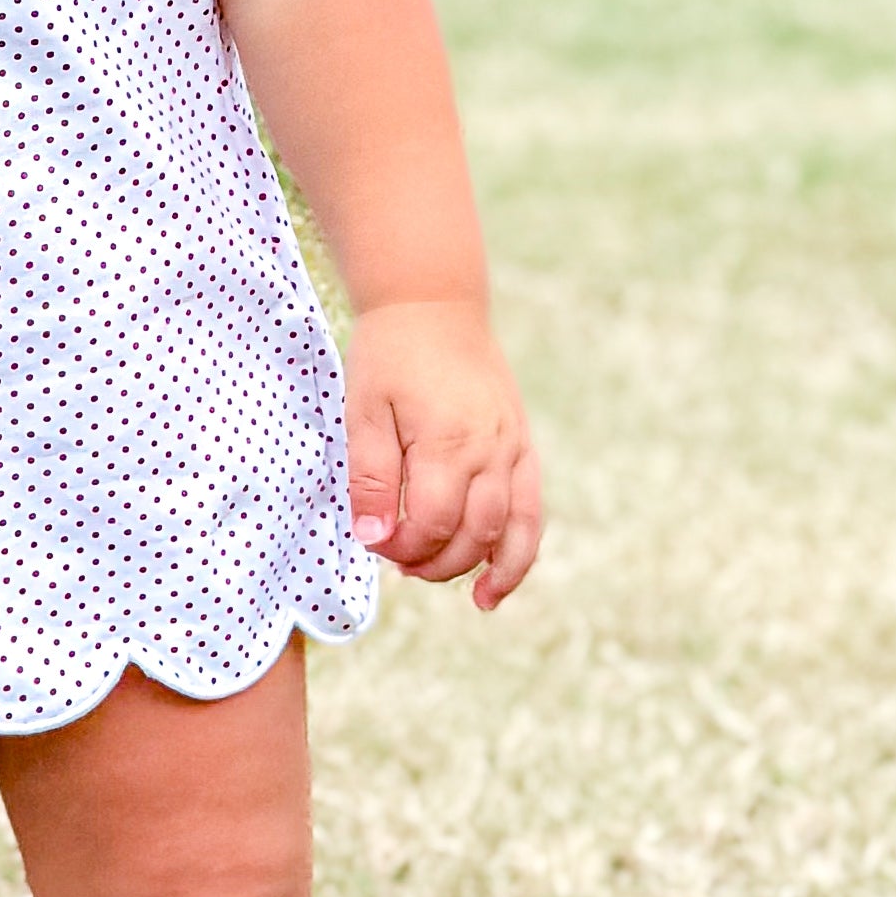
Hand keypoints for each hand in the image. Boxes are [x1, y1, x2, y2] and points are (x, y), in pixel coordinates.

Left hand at [345, 298, 541, 609]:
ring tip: (454, 591)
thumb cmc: (391, 355)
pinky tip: (494, 585)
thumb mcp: (363, 410)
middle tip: (398, 563)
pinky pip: (531, 512)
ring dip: (479, 568)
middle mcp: (492, 450)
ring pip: (512, 532)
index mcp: (449, 441)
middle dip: (434, 563)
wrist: (434, 305)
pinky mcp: (522, 446)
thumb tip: (374, 538)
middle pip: (473, 535)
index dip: (402, 547)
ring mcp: (514, 449)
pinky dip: (519, 554)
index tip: (373, 542)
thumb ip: (371, 477)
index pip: (433, 524)